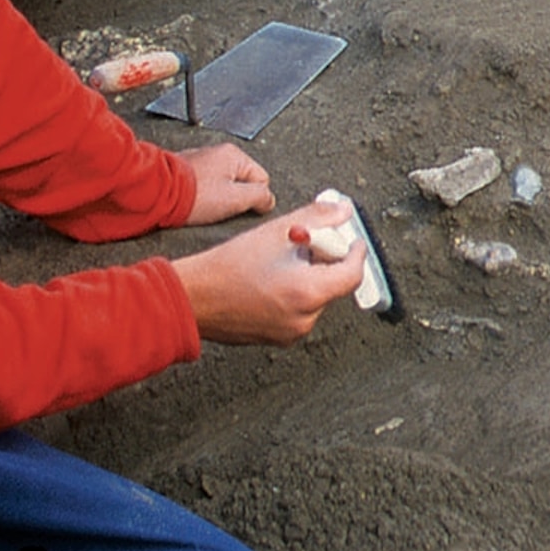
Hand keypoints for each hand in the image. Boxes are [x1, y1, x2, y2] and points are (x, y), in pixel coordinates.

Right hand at [171, 198, 367, 345]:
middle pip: (333, 286)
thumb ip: (316, 218)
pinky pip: (299, 312)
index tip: (353, 241)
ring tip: (282, 262)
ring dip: (309, 278)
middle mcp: (303, 319)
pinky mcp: (277, 339)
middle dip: (325, 262)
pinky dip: (295, 294)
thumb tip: (342, 212)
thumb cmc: (228, 267)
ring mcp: (290, 333)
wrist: (194, 298)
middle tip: (306, 244)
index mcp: (307, 294)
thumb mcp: (277, 232)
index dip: (355, 253)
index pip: (352, 274)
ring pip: (315, 298)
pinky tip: (273, 280)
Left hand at [181, 143, 276, 224]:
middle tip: (219, 208)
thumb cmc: (193, 196)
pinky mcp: (186, 170)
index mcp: (234, 155)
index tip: (237, 207)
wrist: (156, 193)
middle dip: (234, 198)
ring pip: (222, 184)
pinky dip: (201, 195)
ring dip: (216, 198)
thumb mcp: (235, 199)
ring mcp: (201, 160)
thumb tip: (269, 200)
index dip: (254, 198)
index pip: (262, 180)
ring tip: (203, 207)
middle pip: (241, 182)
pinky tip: (193, 203)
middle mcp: (218, 152)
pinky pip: (204, 185)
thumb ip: (259, 197)